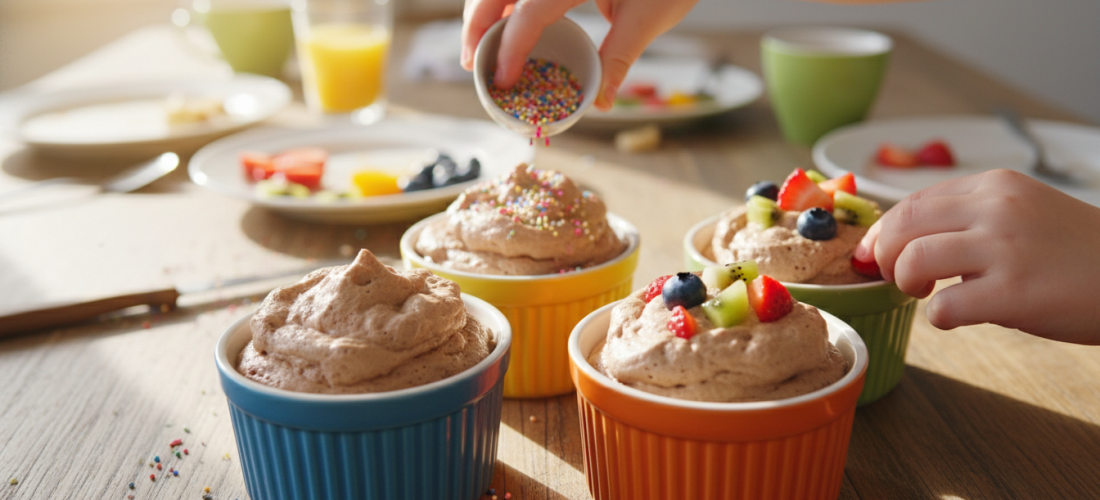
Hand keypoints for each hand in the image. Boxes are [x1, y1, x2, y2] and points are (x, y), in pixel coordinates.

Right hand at [460, 0, 698, 109]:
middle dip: (475, 26)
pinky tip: (502, 21)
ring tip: (480, 45)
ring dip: (482, 10)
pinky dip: (501, 0)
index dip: (509, 48)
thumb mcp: (648, 17)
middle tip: (471, 64)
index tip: (501, 80)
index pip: (528, 12)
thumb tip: (600, 102)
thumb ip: (618, 58)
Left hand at [855, 169, 1099, 344]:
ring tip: (927, 294)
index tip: (874, 254)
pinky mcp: (1015, 292)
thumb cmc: (1079, 252)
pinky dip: (938, 318)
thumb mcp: (1026, 211)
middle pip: (902, 224)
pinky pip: (945, 307)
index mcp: (995, 186)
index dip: (883, 232)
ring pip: (914, 260)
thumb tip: (907, 240)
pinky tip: (959, 317)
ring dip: (906, 283)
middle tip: (899, 277)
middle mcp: (997, 209)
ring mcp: (1006, 249)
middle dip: (885, 255)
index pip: (912, 201)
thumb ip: (971, 217)